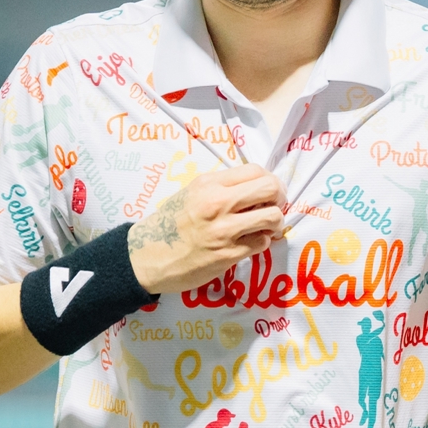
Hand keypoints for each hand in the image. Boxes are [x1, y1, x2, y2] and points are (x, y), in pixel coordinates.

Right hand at [126, 165, 286, 293]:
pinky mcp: (228, 254)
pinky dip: (261, 242)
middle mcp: (218, 203)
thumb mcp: (191, 194)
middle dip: (279, 197)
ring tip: (265, 227)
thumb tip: (254, 187)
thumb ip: (221, 188)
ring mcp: (224, 230)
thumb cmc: (170, 224)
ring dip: (274, 223)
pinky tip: (250, 243)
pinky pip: (261, 243)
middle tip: (273, 207)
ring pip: (272, 217)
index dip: (269, 180)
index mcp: (209, 184)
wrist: (147, 257)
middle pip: (270, 188)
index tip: (267, 191)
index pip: (255, 170)